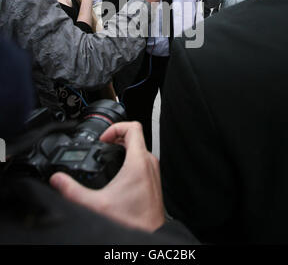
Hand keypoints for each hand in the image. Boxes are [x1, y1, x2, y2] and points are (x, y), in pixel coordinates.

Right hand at [50, 122, 164, 231]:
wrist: (148, 238)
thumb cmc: (131, 223)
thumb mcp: (96, 205)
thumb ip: (73, 191)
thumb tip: (57, 180)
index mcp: (138, 162)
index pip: (133, 127)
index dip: (115, 127)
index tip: (102, 139)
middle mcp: (149, 163)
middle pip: (135, 136)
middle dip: (116, 138)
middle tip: (102, 147)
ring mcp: (152, 172)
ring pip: (139, 148)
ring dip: (123, 148)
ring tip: (108, 156)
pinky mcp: (152, 181)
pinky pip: (142, 161)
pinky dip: (129, 159)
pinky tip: (116, 172)